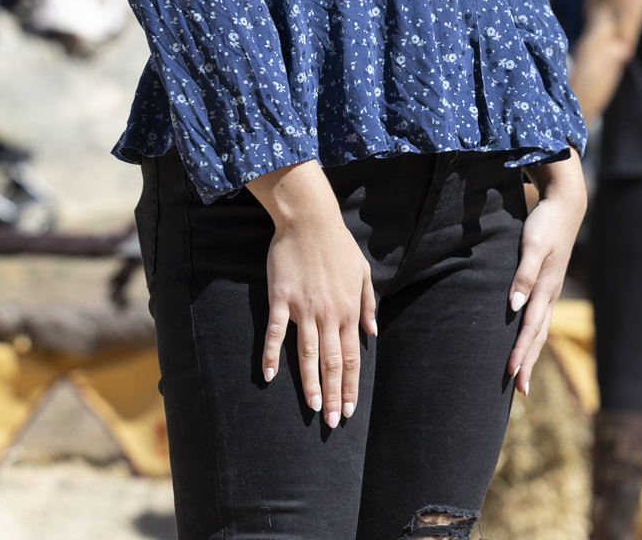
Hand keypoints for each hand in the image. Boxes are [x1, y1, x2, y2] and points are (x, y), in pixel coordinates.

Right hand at [247, 160, 375, 427]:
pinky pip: (276, 332)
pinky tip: (269, 375)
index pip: (351, 357)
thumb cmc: (337, 244)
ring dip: (310, 383)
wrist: (310, 219)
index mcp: (348, 310)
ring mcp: (304, 308)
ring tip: (311, 407)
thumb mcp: (363, 272)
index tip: (348, 409)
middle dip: (333, 395)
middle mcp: (329, 314)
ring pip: (308, 353)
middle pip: (332, 363)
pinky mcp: (282, 299)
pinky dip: (272, 354)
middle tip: (330, 422)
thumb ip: (369, 304)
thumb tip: (372, 334)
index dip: (350, 386)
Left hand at [507, 152, 586, 395]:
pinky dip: (533, 335)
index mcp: (546, 288)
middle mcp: (550, 294)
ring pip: (540, 330)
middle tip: (519, 392)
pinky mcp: (548, 283)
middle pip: (538, 336)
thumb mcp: (532, 244)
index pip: (530, 328)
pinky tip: (527, 341)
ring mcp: (551, 290)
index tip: (511, 375)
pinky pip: (540, 317)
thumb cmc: (545, 223)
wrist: (565, 205)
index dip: (520, 352)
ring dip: (531, 353)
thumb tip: (514, 307)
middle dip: (528, 363)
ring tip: (522, 377)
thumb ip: (523, 275)